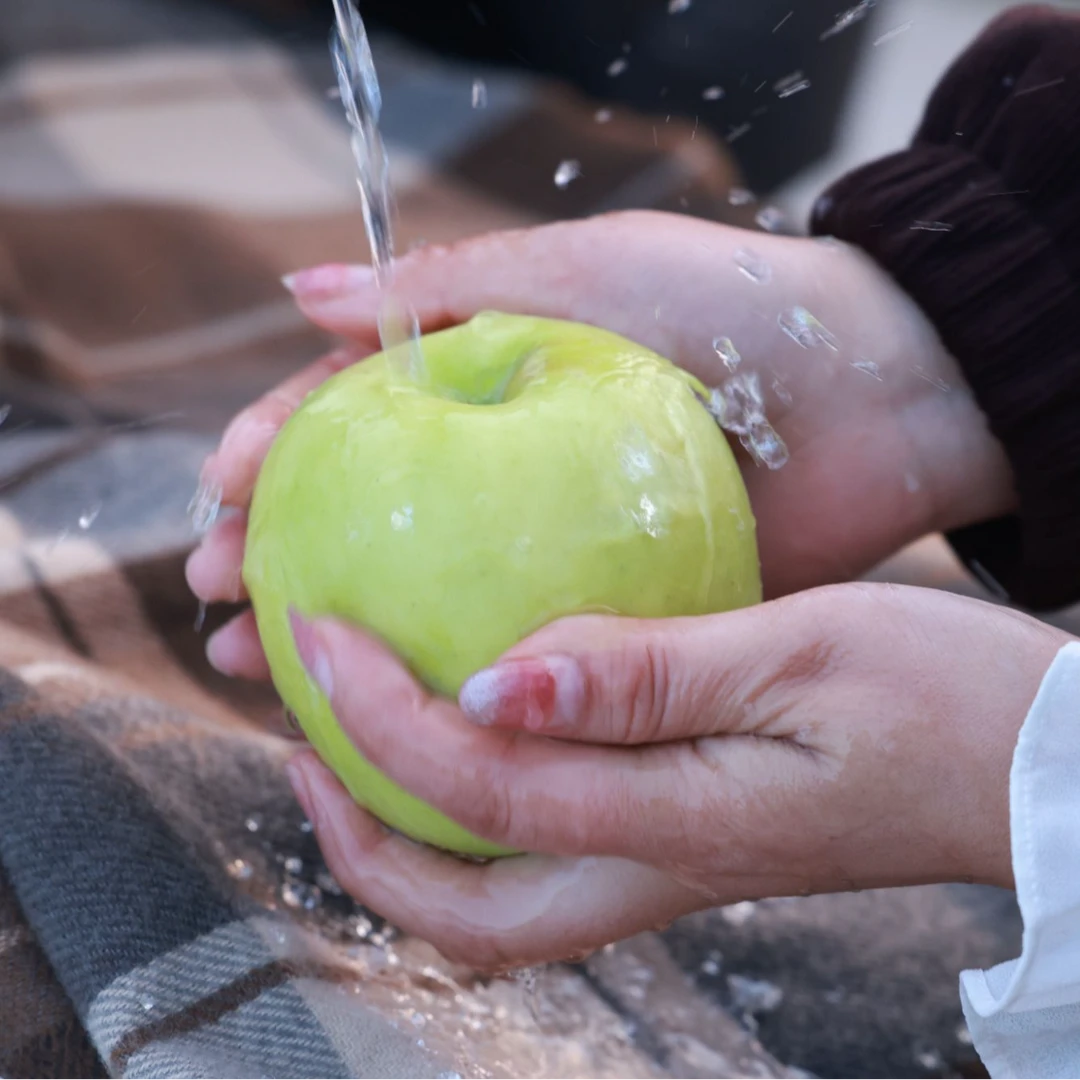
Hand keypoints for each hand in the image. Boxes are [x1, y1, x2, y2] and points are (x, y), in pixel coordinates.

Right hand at [187, 211, 1014, 676]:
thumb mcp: (582, 270)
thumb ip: (447, 284)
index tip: (223, 491)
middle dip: (276, 554)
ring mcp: (553, 554)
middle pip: (365, 522)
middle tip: (216, 591)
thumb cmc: (730, 307)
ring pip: (419, 604)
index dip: (278, 450)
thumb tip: (291, 289)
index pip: (355, 421)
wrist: (872, 388)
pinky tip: (382, 717)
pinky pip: (512, 658)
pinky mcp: (613, 615)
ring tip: (252, 664)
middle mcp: (507, 480)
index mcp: (489, 391)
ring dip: (332, 637)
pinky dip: (445, 690)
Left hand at [283, 582, 1067, 969]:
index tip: (318, 632)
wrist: (1035, 766)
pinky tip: (473, 734)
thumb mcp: (800, 654)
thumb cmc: (946, 701)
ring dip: (404, 838)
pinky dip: (476, 816)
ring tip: (348, 751)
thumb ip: (645, 674)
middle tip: (298, 741)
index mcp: (677, 823)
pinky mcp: (690, 840)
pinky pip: (547, 855)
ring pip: (496, 902)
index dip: (376, 715)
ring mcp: (673, 867)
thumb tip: (497, 678)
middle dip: (355, 836)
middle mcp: (658, 870)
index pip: (477, 788)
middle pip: (463, 911)